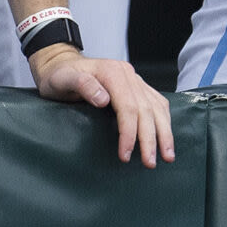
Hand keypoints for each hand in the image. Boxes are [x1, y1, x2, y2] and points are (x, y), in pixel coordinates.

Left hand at [30, 48, 175, 167]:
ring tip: (167, 155)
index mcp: (111, 72)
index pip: (128, 106)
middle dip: (150, 138)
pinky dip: (164, 120)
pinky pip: (157, 102)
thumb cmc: (59, 75)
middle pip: (146, 109)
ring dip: (164, 132)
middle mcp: (127, 74)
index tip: (126, 155)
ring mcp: (134, 79)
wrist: (61, 63)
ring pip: (157, 106)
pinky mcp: (137, 86)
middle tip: (150, 163)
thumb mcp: (62, 79)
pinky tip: (165, 135)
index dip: (129, 132)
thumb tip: (104, 100)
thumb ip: (82, 85)